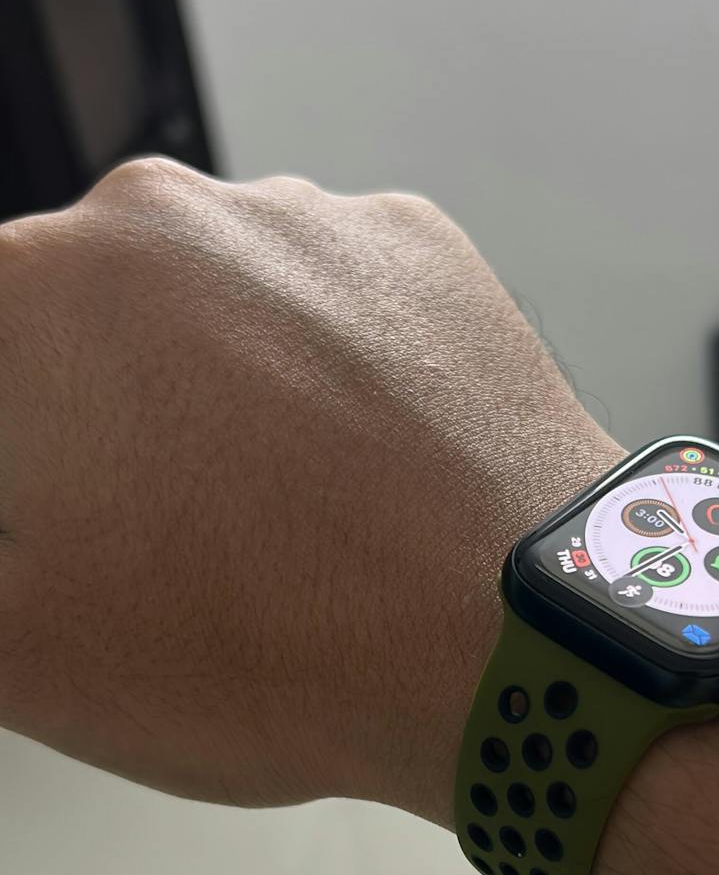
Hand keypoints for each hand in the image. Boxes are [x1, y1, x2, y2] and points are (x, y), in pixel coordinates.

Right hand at [0, 161, 616, 817]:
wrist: (512, 640)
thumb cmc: (278, 645)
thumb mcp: (23, 656)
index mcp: (30, 294)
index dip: (26, 464)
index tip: (64, 519)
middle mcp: (158, 217)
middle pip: (82, 323)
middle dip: (89, 416)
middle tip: (151, 532)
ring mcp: (301, 219)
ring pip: (208, 304)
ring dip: (210, 389)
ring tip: (268, 516)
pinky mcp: (412, 246)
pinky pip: (328, 302)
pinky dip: (323, 369)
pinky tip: (351, 468)